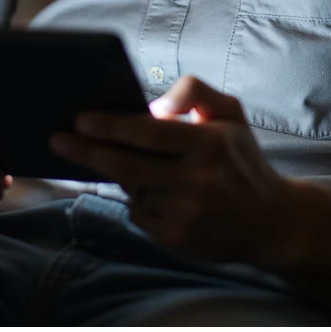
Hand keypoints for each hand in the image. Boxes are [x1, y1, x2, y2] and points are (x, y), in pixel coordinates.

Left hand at [51, 75, 291, 263]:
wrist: (271, 221)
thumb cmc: (241, 158)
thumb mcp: (230, 112)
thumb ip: (194, 91)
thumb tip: (156, 104)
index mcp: (209, 144)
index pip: (149, 133)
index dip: (111, 126)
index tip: (80, 118)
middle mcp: (197, 181)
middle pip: (127, 166)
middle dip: (88, 151)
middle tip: (59, 139)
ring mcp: (186, 214)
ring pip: (131, 189)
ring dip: (118, 174)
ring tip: (117, 160)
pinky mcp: (177, 240)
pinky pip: (138, 214)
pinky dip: (136, 199)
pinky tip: (150, 191)